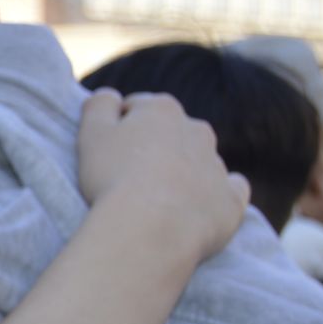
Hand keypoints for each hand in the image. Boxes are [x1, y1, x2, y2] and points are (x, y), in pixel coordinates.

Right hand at [77, 88, 249, 262]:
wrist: (150, 228)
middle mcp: (197, 131)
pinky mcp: (231, 200)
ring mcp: (217, 165)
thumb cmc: (113, 178)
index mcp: (162, 109)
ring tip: (155, 200)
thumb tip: (109, 95)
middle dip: (155, 146)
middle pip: (172, 132)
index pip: (137, 108)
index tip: (106, 151)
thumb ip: (98, 106)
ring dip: (182, 172)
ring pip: (200, 161)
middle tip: (128, 176)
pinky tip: (199, 204)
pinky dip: (216, 193)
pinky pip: (230, 190)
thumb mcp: (91, 134)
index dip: (118, 128)